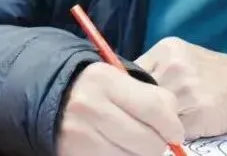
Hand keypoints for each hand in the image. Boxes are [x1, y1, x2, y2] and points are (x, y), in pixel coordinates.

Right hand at [57, 62, 184, 155]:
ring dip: (140, 153)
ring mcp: (81, 134)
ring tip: (135, 142)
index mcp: (106, 80)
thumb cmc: (96, 87)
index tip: (176, 131)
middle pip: (147, 140)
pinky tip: (119, 148)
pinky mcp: (76, 153)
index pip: (155, 108)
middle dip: (158, 143)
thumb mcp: (118, 78)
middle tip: (157, 139)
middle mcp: (91, 107)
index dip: (173, 125)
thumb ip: (149, 95)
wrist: (50, 97)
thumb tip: (175, 127)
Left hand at [137, 37, 226, 139]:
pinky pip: (169, 131)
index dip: (128, 93)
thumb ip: (156, 70)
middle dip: (140, 109)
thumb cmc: (217, 74)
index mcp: (167, 49)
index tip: (132, 102)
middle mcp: (173, 66)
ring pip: (151, 116)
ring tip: (171, 121)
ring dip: (156, 124)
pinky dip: (171, 134)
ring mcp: (185, 90)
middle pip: (137, 96)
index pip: (128, 74)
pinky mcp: (196, 114)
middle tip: (150, 115)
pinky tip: (183, 128)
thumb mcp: (184, 59)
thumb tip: (123, 92)